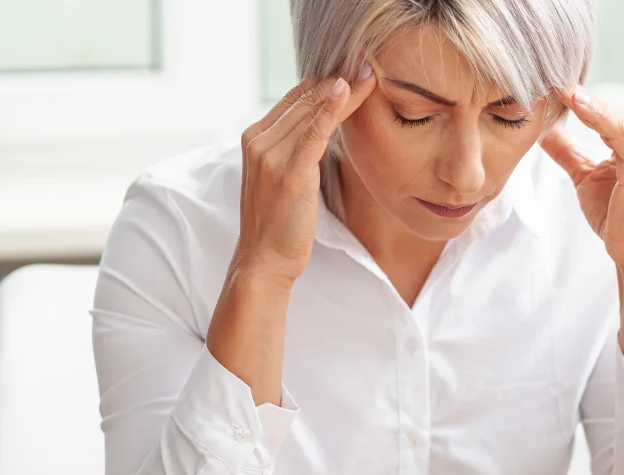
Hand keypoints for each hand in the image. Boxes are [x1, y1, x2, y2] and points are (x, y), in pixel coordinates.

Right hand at [235, 67, 376, 284]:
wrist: (265, 259)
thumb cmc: (279, 223)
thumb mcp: (283, 178)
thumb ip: (295, 151)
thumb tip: (321, 131)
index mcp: (255, 138)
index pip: (294, 100)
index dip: (324, 84)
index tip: (353, 72)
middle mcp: (259, 140)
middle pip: (304, 100)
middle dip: (337, 82)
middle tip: (368, 66)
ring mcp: (271, 155)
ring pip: (312, 111)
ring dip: (343, 90)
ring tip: (369, 74)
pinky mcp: (289, 171)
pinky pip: (313, 131)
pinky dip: (330, 109)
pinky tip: (345, 90)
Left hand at [540, 86, 623, 270]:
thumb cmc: (616, 214)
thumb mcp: (584, 176)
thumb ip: (567, 153)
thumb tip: (544, 133)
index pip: (597, 109)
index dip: (571, 96)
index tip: (541, 81)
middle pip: (604, 108)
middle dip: (575, 93)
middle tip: (544, 74)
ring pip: (611, 116)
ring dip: (585, 101)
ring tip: (559, 86)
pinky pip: (620, 134)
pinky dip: (599, 117)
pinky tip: (578, 104)